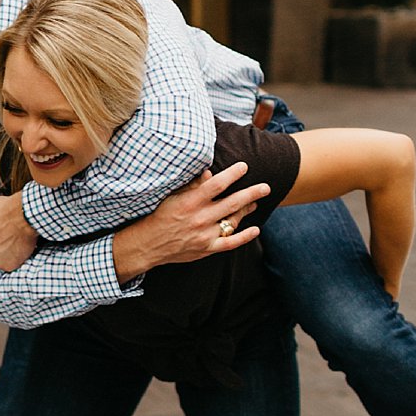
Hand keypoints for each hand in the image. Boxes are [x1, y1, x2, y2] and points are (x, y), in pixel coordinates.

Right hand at [113, 161, 262, 281]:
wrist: (149, 244)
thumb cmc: (161, 216)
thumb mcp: (172, 196)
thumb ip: (192, 186)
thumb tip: (209, 173)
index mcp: (191, 202)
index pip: (216, 184)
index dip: (233, 174)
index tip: (245, 166)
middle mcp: (200, 218)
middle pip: (232, 203)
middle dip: (252, 193)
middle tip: (265, 187)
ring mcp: (205, 235)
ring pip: (233, 221)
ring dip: (247, 210)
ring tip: (255, 203)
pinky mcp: (206, 249)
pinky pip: (230, 243)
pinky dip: (244, 237)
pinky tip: (255, 229)